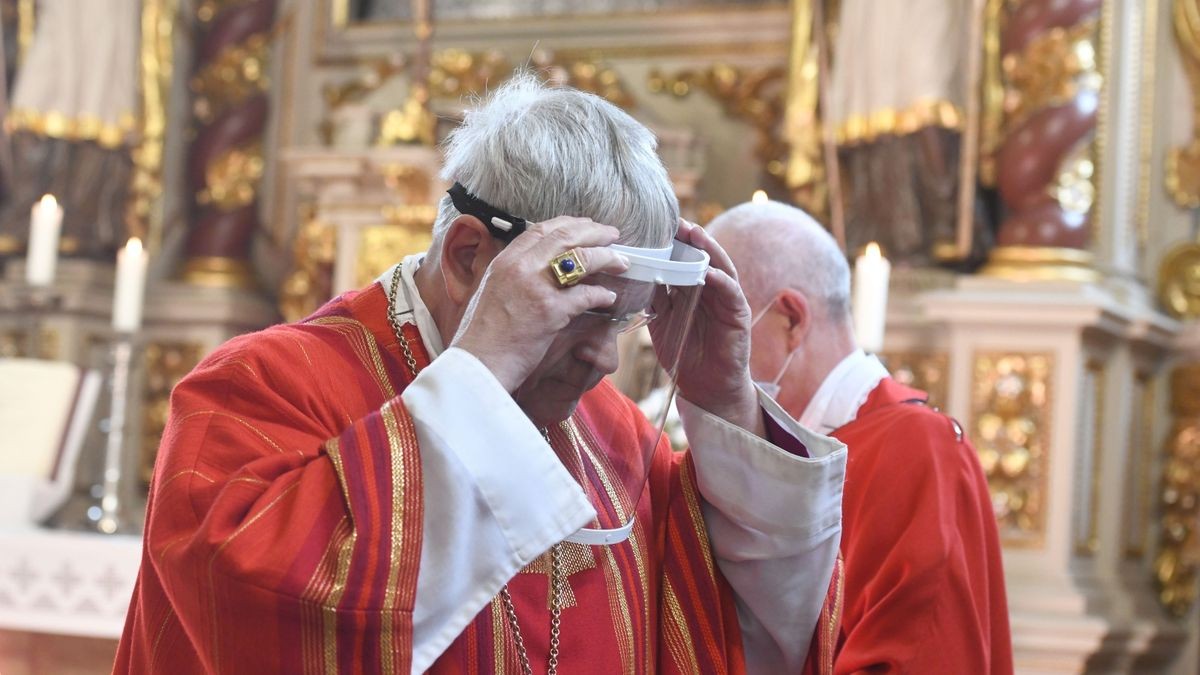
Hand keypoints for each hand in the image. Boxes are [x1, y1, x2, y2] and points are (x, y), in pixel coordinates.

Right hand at [450, 217, 628, 391]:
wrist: (478, 364)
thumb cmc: (484, 336)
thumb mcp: (492, 292)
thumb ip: (514, 276)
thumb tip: (541, 269)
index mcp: (504, 260)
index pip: (541, 229)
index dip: (569, 224)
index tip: (587, 225)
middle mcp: (519, 267)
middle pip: (565, 236)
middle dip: (594, 232)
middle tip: (613, 235)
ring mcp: (536, 287)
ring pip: (581, 259)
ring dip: (606, 258)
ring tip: (621, 262)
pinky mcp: (550, 311)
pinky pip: (586, 295)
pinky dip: (601, 295)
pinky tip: (609, 298)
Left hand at [649, 219, 760, 433]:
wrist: (705, 388)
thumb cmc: (684, 353)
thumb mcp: (661, 322)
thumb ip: (653, 299)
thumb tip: (634, 275)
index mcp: (690, 288)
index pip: (681, 258)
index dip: (671, 242)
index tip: (655, 225)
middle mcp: (710, 289)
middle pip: (701, 256)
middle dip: (689, 238)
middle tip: (674, 220)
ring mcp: (726, 300)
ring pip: (718, 267)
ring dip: (708, 250)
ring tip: (695, 234)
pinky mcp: (738, 315)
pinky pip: (731, 293)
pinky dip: (721, 281)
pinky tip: (709, 273)